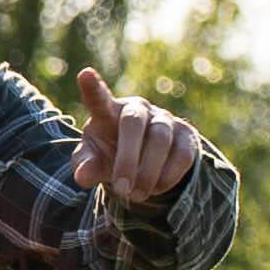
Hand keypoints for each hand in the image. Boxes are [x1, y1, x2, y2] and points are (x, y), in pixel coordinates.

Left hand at [67, 65, 204, 216]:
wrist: (143, 161)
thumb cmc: (109, 154)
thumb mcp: (93, 162)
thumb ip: (85, 166)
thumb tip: (82, 178)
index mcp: (108, 112)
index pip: (99, 99)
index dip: (92, 88)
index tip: (84, 74)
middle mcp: (137, 108)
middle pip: (133, 124)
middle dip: (127, 159)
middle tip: (121, 189)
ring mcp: (164, 119)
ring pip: (161, 140)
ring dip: (148, 172)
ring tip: (136, 195)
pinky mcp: (186, 134)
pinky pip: (182, 155)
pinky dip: (168, 176)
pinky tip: (156, 189)